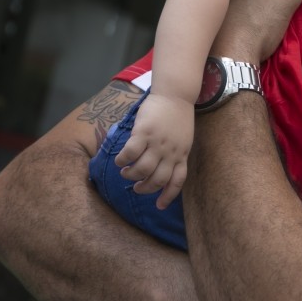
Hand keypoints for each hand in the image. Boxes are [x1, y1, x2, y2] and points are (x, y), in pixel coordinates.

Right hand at [114, 92, 193, 209]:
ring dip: (131, 175)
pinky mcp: (144, 132)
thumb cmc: (177, 116)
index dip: (168, 196)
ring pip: (142, 170)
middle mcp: (171, 152)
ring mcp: (158, 143)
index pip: (177, 181)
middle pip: (157, 180)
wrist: (175, 94)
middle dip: (144, 189)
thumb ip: (174, 153)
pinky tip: (119, 160)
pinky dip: (122, 160)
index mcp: (182, 154)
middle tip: (136, 187)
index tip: (159, 206)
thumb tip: (160, 167)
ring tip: (125, 172)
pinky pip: (130, 153)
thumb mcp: (183, 139)